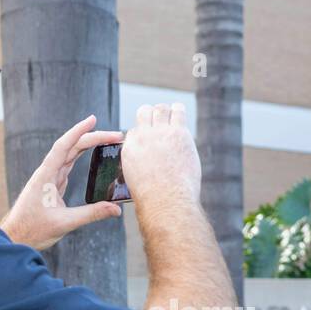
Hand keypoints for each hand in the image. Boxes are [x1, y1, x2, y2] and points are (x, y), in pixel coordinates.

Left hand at [0, 114, 125, 250]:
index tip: (93, 119)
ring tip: (109, 140)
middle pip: (71, 147)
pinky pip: (69, 165)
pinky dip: (82, 157)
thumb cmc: (32, 230)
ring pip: (71, 155)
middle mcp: (47, 172)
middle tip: (116, 135)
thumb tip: (115, 210)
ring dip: (89, 145)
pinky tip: (92, 154)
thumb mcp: (64, 223)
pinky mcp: (53, 185)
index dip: (78, 131)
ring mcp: (50, 178)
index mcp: (46, 176)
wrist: (15, 237)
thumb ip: (91, 214)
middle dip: (93, 137)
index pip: (64, 146)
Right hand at [120, 102, 201, 219]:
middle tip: (161, 124)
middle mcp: (142, 137)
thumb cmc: (154, 197)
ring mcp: (160, 133)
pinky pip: (178, 111)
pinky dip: (178, 110)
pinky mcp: (178, 133)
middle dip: (152, 116)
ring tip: (172, 119)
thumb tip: (145, 162)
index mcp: (129, 148)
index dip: (144, 134)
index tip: (152, 140)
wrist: (166, 201)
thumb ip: (139, 165)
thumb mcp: (136, 180)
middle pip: (144, 112)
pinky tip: (180, 115)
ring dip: (166, 112)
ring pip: (160, 109)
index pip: (135, 130)